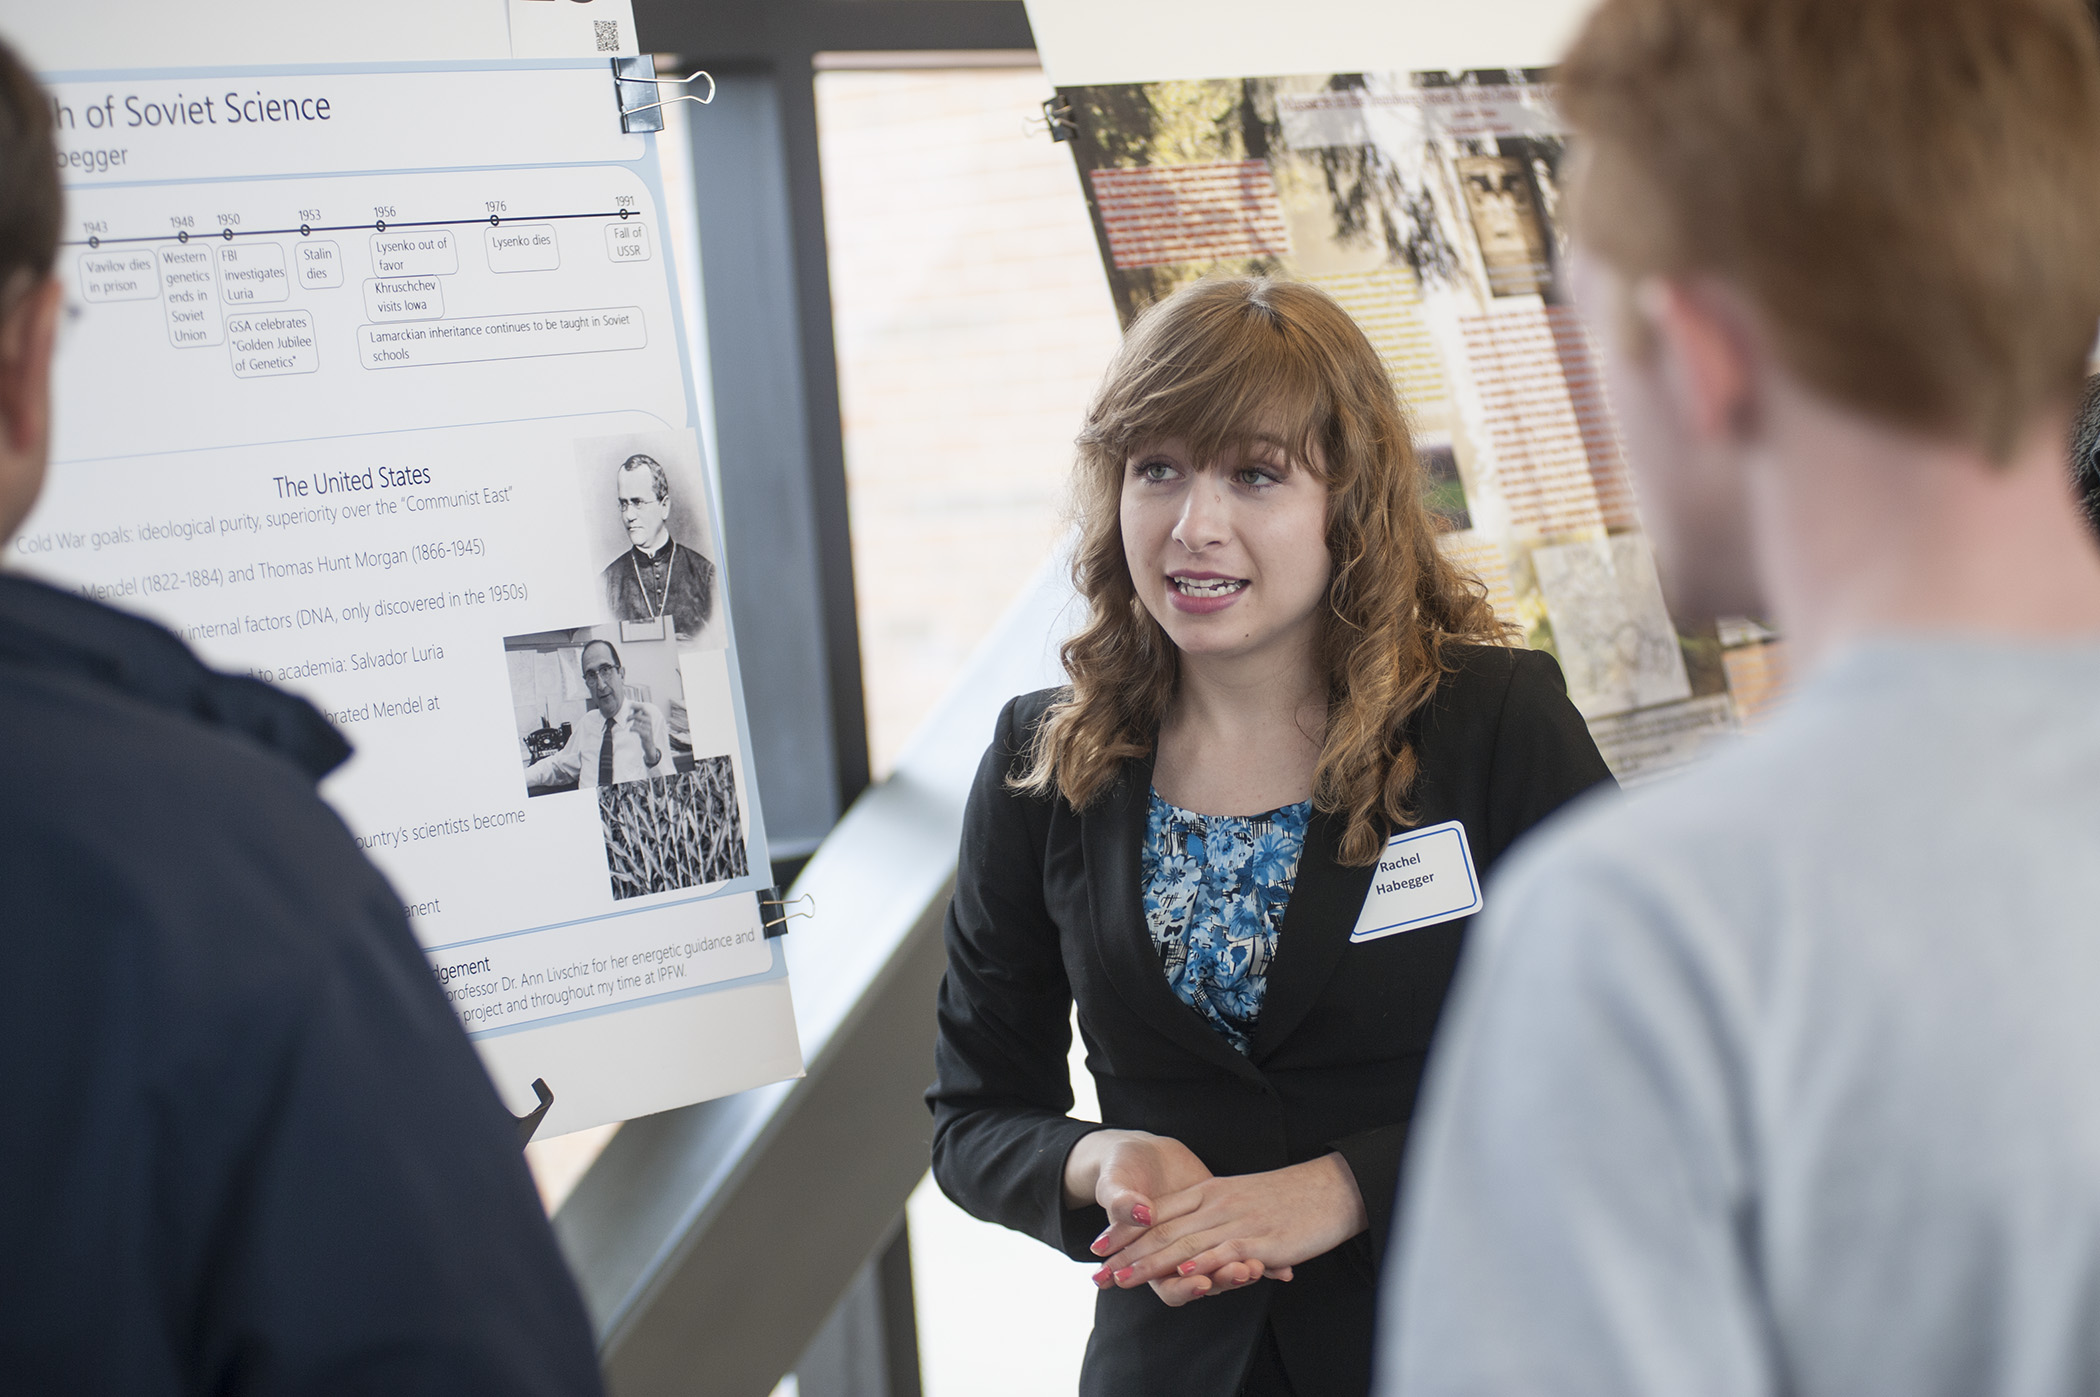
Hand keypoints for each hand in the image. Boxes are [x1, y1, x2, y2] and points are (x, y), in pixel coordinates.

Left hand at [627, 706, 661, 767]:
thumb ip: (638, 716)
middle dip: (631, 716)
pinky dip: (632, 729)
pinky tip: (630, 730)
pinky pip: (637, 729)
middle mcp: (649, 722)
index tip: (629, 705)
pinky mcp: (646, 735)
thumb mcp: (643, 723)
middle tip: (627, 719)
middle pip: (638, 715)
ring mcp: (648, 728)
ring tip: (628, 724)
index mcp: (649, 718)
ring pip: (637, 722)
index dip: (636, 706)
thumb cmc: (645, 733)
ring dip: (631, 723)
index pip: (643, 708)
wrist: (650, 746)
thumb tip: (632, 708)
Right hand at [1064, 1132, 1273, 1302]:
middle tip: (1243, 1271)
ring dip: (1243, 1271)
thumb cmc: (1122, 1169)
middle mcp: (1178, 1258)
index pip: (1170, 1287)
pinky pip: (1244, 1251)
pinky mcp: (1221, 1228)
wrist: (1144, 1154)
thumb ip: (1121, 1202)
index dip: (1185, 1287)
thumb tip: (1141, 1213)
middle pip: (1205, 1282)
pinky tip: (1283, 1267)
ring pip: (1226, 1269)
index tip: (1201, 1282)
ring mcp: (1203, 1245)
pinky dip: (1263, 1261)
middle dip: (1224, 1278)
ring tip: (1259, 1266)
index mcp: (1148, 1257)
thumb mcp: (1114, 1182)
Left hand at [1099, 1153, 1367, 1307]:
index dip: (1125, 1231)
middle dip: (1126, 1254)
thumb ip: (1217, 1216)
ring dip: (1150, 1264)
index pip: (1157, 1212)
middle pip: (1162, 1231)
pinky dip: (1200, 1263)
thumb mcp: (1241, 1198)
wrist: (1331, 1187)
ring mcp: (1235, 1221)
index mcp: (1210, 1191)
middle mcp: (1216, 1203)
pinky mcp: (1259, 1239)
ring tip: (1121, 1279)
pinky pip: (1223, 1251)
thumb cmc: (1288, 1198)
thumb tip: (1195, 1241)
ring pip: (1184, 1244)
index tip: (1096, 1246)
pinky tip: (1180, 1273)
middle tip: (1097, 1273)